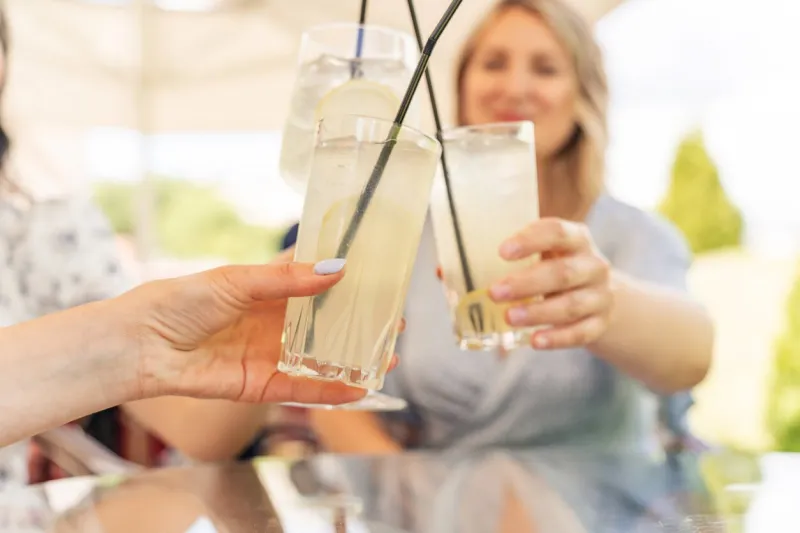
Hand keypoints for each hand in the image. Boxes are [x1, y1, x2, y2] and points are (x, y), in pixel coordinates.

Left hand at [124, 254, 389, 405]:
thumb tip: (336, 270)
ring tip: (388, 358)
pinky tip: (359, 388)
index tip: (380, 276)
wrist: (140, 345)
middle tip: (393, 323)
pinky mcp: (261, 385)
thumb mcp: (237, 280)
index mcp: (267, 288)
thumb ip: (287, 279)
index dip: (347, 279)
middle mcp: (274, 321)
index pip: (316, 281)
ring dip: (353, 359)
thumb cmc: (180, 301)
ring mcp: (270, 354)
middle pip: (326, 323)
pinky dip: (331, 391)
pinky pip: (302, 389)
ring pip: (321, 358)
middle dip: (359, 324)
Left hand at [488, 218, 612, 349]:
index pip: (557, 232)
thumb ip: (504, 259)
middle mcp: (593, 265)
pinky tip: (534, 341)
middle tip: (494, 292)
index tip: (502, 251)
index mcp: (576, 239)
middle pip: (562, 273)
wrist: (598, 295)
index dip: (530, 240)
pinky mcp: (600, 324)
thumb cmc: (555, 268)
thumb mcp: (541, 255)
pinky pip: (580, 333)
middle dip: (526, 283)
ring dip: (538, 313)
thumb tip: (446, 271)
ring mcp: (600, 296)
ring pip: (570, 305)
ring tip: (509, 317)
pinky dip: (556, 338)